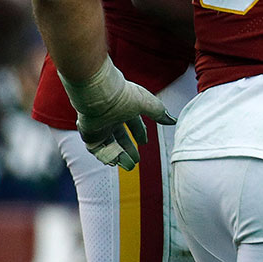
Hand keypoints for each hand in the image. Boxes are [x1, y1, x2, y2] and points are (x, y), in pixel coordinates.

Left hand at [60, 57, 175, 170]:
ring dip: (119, 156)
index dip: (139, 133)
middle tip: (136, 161)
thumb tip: (173, 120)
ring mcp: (100, 126)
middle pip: (121, 137)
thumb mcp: (148, 104)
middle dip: (129, 149)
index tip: (144, 142)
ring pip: (110, 145)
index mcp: (124, 108)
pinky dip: (106, 156)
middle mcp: (111, 117)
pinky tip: (115, 162)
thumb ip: (159, 113)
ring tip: (129, 166)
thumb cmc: (124, 96)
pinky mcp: (89, 134)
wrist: (100, 95)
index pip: (133, 123)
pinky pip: (97, 149)